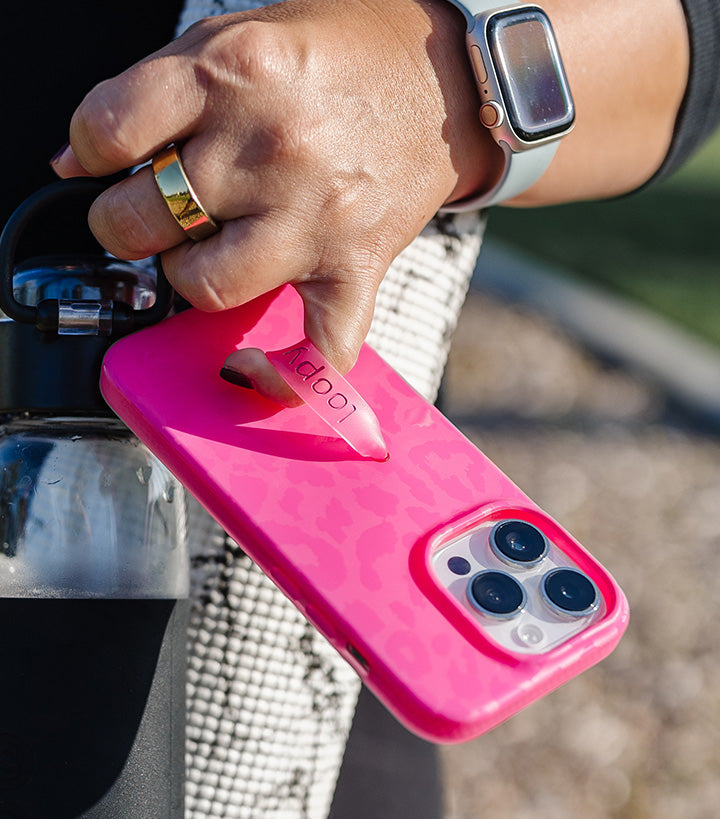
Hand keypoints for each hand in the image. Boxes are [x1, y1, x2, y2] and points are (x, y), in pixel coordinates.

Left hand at [51, 0, 498, 402]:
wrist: (445, 82)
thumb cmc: (344, 53)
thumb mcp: (239, 35)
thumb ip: (160, 91)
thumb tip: (81, 160)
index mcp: (234, 73)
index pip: (110, 132)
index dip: (91, 153)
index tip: (104, 162)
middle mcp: (274, 148)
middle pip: (146, 217)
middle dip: (126, 223)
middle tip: (144, 215)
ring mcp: (316, 218)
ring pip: (204, 286)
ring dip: (183, 279)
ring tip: (198, 257)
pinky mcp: (355, 268)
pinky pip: (315, 351)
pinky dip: (283, 376)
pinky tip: (257, 367)